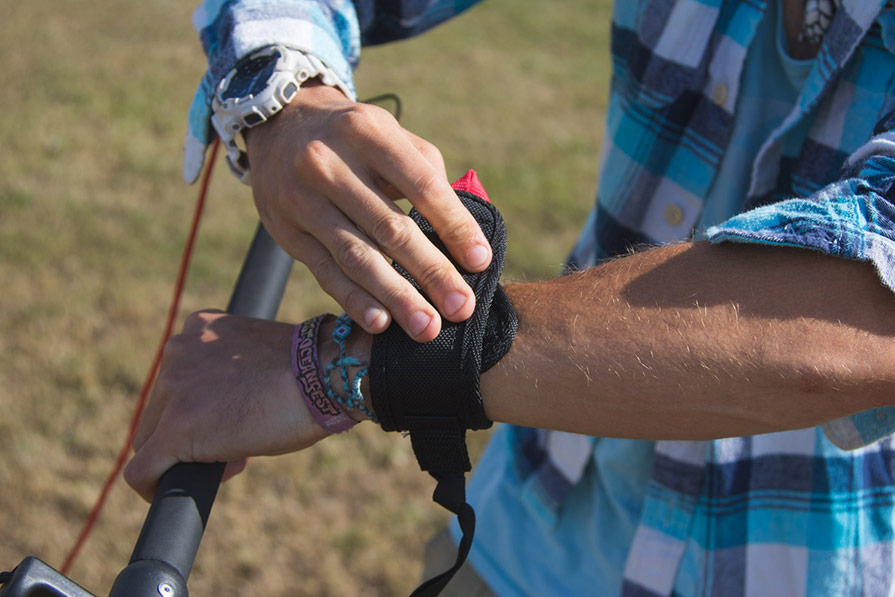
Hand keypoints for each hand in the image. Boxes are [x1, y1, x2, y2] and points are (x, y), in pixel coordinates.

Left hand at [124, 310, 334, 500]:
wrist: (322, 376)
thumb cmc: (308, 371)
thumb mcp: (259, 355)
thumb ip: (231, 370)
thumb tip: (226, 411)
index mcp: (199, 327)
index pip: (180, 377)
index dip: (204, 406)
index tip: (236, 415)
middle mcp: (177, 350)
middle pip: (162, 409)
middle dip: (195, 432)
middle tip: (239, 444)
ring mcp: (172, 390)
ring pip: (151, 440)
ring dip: (186, 456)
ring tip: (234, 459)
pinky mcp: (174, 430)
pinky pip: (142, 472)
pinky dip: (153, 488)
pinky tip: (176, 492)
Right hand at [245, 81, 492, 341]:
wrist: (280, 125)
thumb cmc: (355, 138)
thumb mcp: (389, 134)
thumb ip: (427, 174)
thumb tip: (462, 232)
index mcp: (368, 133)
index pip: (421, 185)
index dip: (454, 225)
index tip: (480, 262)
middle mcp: (330, 164)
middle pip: (390, 228)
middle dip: (431, 272)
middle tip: (461, 308)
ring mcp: (303, 200)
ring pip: (357, 257)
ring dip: (396, 297)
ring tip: (426, 327)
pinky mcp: (287, 232)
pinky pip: (326, 271)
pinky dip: (355, 300)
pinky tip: (381, 322)